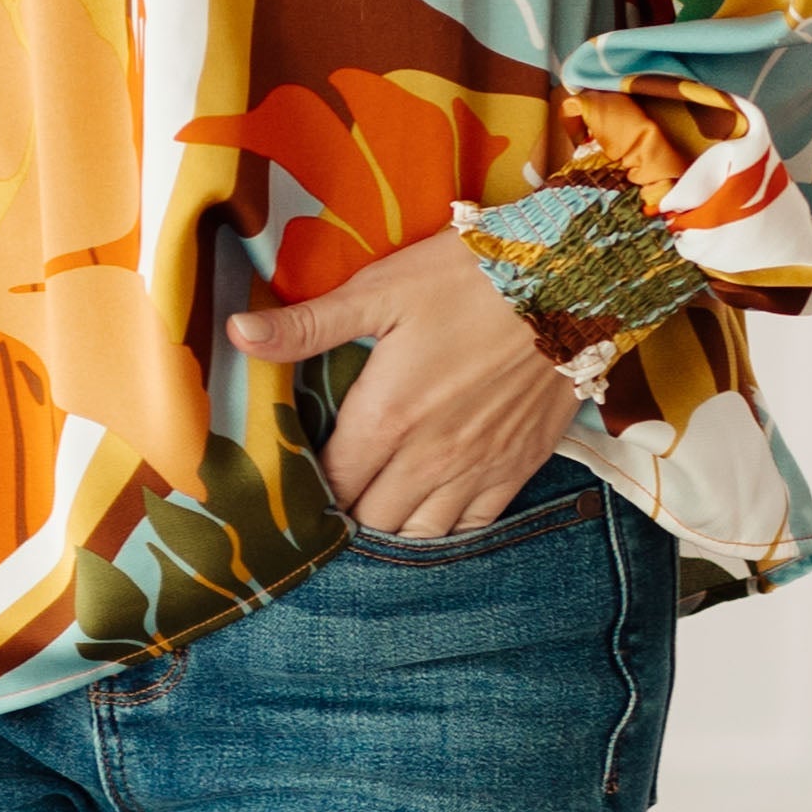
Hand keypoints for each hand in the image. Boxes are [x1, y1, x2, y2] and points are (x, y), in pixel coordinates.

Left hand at [229, 228, 581, 537]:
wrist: (573, 280)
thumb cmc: (471, 277)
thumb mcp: (383, 289)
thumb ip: (309, 324)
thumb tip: (238, 335)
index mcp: (387, 416)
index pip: (330, 482)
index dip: (305, 492)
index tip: (292, 487)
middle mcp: (429, 457)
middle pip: (369, 519)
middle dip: (344, 515)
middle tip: (329, 501)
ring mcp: (477, 468)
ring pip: (419, 534)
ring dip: (391, 529)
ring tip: (374, 511)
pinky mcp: (517, 468)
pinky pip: (473, 527)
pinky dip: (445, 532)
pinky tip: (429, 517)